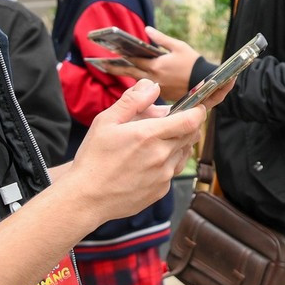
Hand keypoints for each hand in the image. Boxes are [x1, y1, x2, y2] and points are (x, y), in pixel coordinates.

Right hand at [56, 79, 205, 222]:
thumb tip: (153, 87)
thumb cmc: (93, 158)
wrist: (87, 198)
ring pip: (183, 153)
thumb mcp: (106, 122)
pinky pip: (173, 171)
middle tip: (170, 122)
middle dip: (187, 125)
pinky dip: (168, 162)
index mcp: (148, 135)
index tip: (196, 108)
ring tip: (155, 142)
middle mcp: (161, 156)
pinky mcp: (161, 190)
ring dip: (178, 144)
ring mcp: (163, 176)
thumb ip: (132, 101)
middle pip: (190, 136)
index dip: (198, 112)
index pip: (190, 121)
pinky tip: (148, 162)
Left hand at [106, 26, 203, 101]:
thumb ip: (161, 39)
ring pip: (137, 80)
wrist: (206, 81)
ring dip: (126, 74)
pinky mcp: (163, 95)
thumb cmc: (193, 62)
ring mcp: (158, 87)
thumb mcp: (178, 46)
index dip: (121, 56)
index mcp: (157, 65)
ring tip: (114, 70)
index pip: (134, 60)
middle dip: (116, 68)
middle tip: (102, 65)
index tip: (108, 53)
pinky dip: (139, 83)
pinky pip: (147, 88)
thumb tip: (147, 29)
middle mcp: (154, 78)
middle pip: (130, 72)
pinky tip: (133, 78)